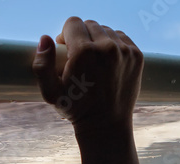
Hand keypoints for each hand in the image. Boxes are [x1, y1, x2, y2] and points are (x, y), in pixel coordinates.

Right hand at [32, 17, 142, 132]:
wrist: (106, 125)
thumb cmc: (75, 109)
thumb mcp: (50, 93)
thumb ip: (42, 65)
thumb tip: (45, 38)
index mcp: (85, 52)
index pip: (72, 23)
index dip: (65, 35)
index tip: (67, 50)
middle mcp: (107, 48)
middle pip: (90, 24)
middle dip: (81, 36)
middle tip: (79, 57)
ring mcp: (125, 51)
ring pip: (106, 30)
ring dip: (98, 40)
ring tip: (94, 61)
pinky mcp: (137, 56)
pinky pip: (121, 38)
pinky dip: (113, 45)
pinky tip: (107, 61)